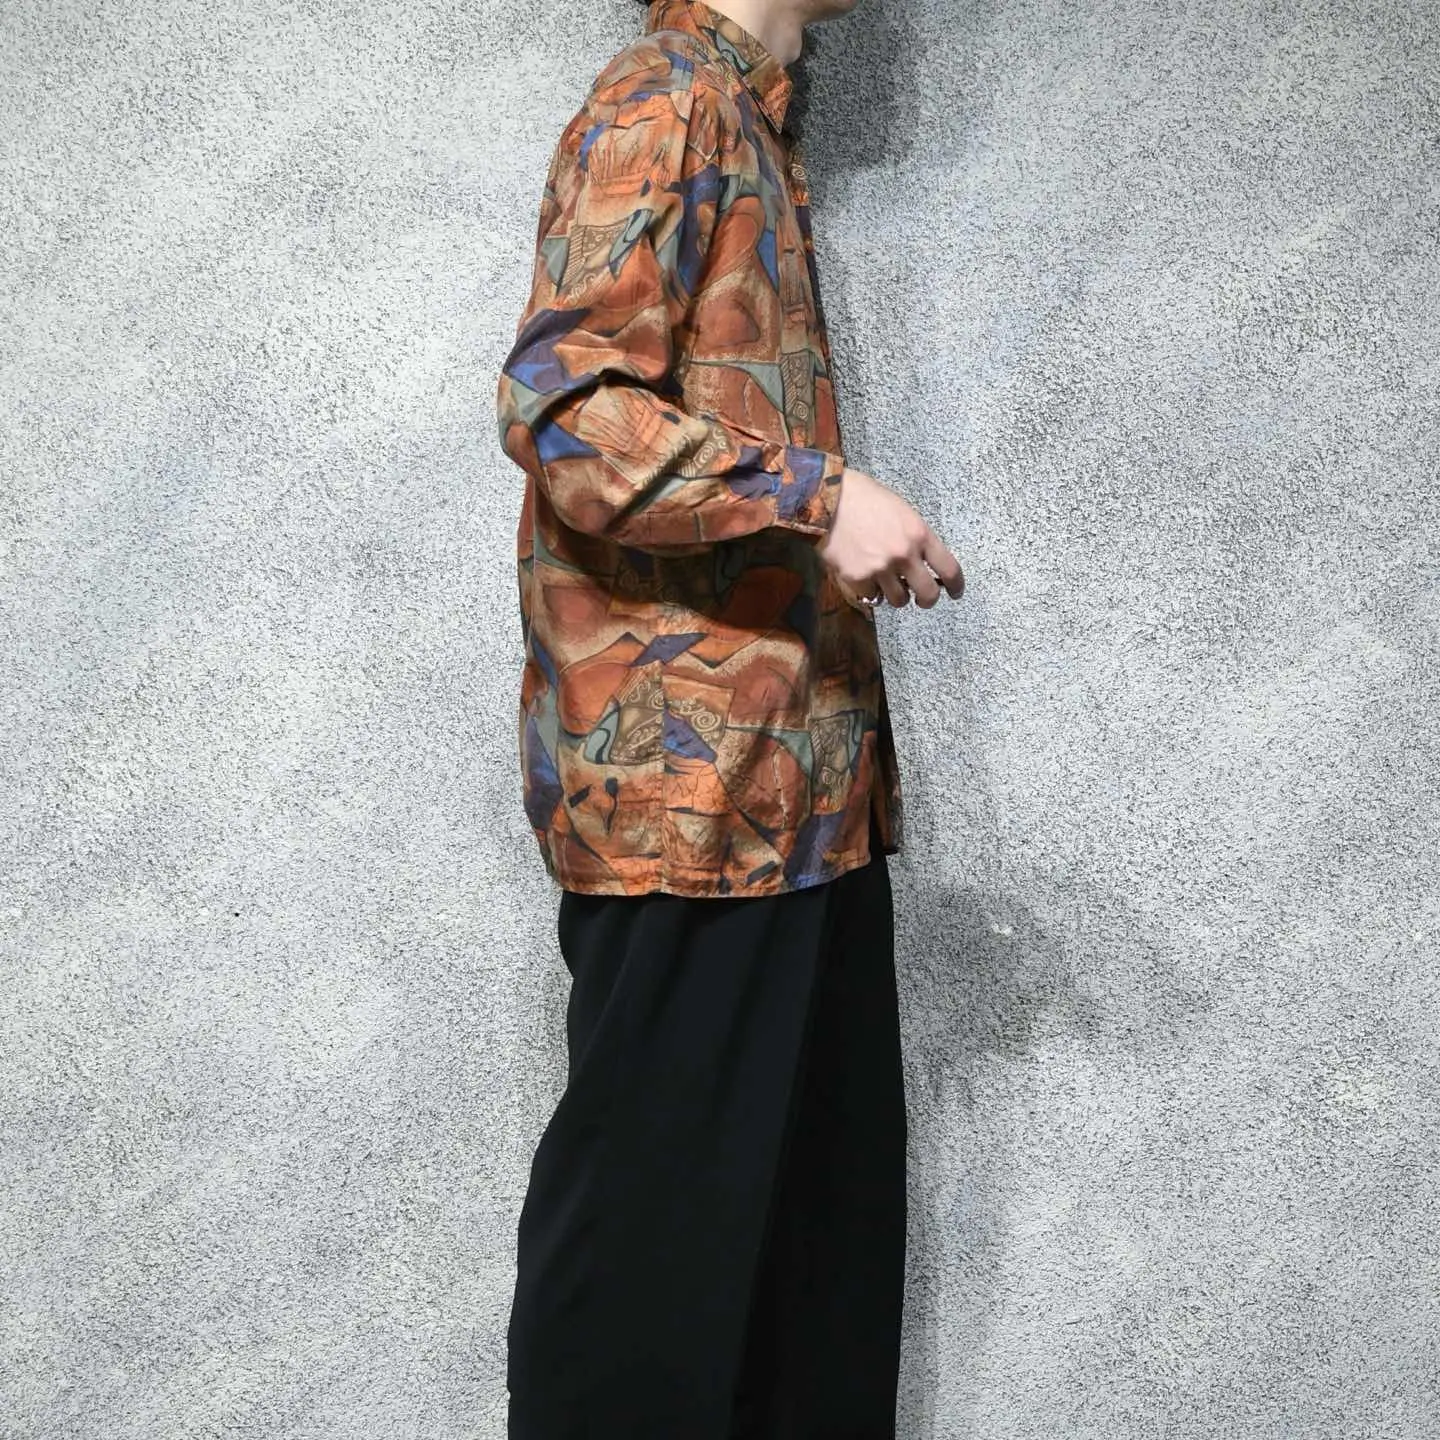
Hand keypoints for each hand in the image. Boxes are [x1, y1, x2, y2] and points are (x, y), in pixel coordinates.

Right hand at [816, 467, 963, 608]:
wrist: (827, 500)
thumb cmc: (864, 498)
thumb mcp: (901, 511)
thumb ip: (914, 537)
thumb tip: (920, 562)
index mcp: (919, 534)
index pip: (949, 568)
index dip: (955, 585)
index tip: (955, 592)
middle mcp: (904, 555)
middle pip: (928, 594)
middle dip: (927, 600)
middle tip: (921, 599)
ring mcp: (881, 569)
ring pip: (898, 600)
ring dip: (894, 594)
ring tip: (885, 582)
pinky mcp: (857, 579)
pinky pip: (871, 597)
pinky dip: (869, 591)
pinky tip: (862, 575)